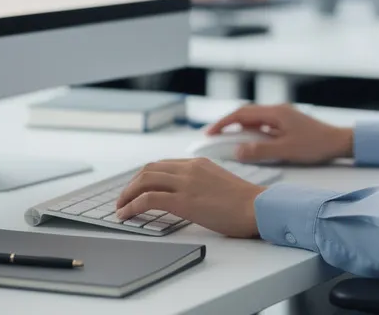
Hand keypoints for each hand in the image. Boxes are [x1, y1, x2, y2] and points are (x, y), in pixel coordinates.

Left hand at [114, 158, 267, 237]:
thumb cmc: (245, 203)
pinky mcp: (183, 200)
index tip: (137, 188)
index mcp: (198, 163)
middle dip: (131, 184)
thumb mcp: (220, 183)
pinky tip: (126, 215)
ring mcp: (185, 183)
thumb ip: (202, 183)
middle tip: (123, 199)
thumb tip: (189, 196)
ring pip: (144, 181)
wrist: (257, 207)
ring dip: (127, 194)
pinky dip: (132, 205)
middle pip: (148, 169)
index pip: (162, 164)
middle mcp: (189, 168)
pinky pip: (148, 199)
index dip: (145, 177)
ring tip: (120, 208)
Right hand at [206, 104, 353, 164]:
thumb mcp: (286, 151)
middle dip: (228, 125)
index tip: (210, 133)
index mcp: (275, 113)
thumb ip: (260, 150)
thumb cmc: (316, 145)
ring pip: (254, 120)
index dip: (223, 123)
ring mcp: (282, 116)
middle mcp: (277, 111)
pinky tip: (250, 144)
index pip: (241, 114)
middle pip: (245, 115)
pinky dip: (252, 133)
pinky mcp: (287, 124)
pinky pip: (263, 126)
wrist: (339, 142)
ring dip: (240, 129)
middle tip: (214, 138)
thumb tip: (237, 151)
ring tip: (227, 143)